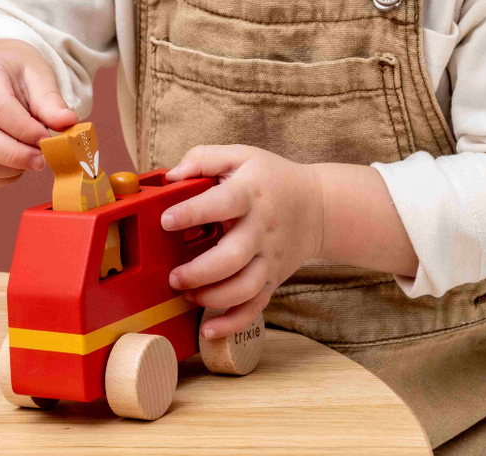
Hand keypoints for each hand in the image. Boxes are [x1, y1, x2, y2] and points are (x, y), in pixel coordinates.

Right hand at [0, 39, 77, 187]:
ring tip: (34, 162)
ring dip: (8, 168)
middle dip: (15, 154)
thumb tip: (68, 123)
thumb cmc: (17, 71)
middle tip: (43, 159)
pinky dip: (0, 177)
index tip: (47, 139)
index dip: (24, 129)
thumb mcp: (37, 74)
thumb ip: (50, 100)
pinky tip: (20, 168)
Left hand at [161, 145, 323, 339]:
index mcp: (250, 193)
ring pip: (244, 287)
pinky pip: (256, 307)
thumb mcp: (241, 155)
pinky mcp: (273, 279)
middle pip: (233, 257)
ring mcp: (269, 258)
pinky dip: (233, 323)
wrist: (318, 206)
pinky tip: (209, 329)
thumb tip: (170, 176)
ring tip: (188, 293)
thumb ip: (203, 158)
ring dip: (212, 298)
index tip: (166, 220)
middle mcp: (261, 228)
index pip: (222, 203)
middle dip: (199, 272)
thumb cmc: (271, 179)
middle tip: (174, 276)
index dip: (193, 212)